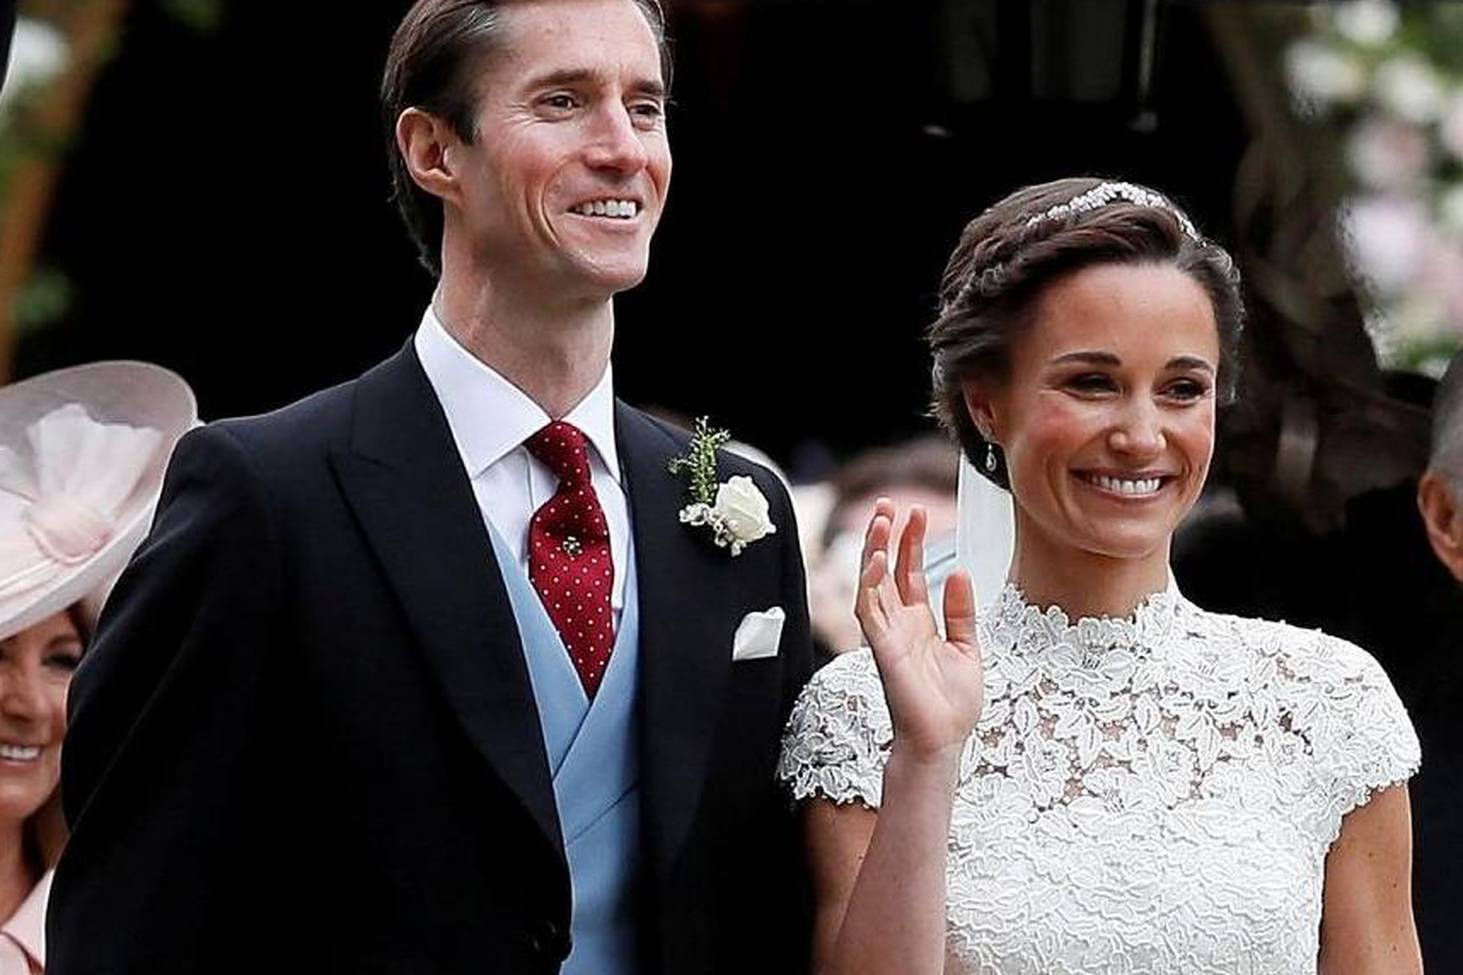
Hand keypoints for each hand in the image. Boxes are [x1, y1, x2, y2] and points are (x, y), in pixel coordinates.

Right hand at [855, 498, 983, 761]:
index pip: (909, 572)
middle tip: (891, 504)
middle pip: (887, 569)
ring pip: (872, 583)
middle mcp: (898, 624)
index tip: (917, 512)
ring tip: (882, 520)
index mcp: (918, 622)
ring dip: (874, 550)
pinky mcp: (882, 649)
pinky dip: (871, 583)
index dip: (911, 541)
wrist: (942, 741)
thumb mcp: (967, 648)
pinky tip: (878, 559)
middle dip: (888, 535)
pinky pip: (869, 610)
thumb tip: (957, 571)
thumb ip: (960, 611)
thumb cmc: (952, 705)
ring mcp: (886, 635)